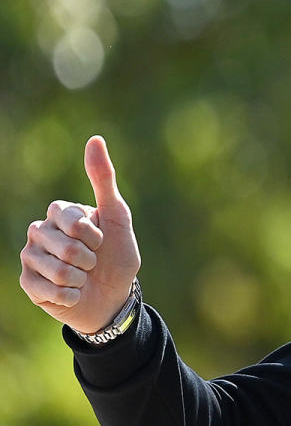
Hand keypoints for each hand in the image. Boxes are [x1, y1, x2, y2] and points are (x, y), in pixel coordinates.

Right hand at [20, 136, 140, 333]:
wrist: (114, 296)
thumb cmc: (117, 255)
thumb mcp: (117, 216)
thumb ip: (104, 179)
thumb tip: (94, 139)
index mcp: (59, 213)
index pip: (70, 219)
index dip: (93, 234)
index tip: (101, 240)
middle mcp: (40, 232)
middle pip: (64, 246)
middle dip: (89, 258)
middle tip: (92, 261)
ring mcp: (31, 258)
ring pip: (57, 269)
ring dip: (80, 278)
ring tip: (83, 277)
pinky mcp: (28, 284)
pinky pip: (47, 290)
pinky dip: (70, 295)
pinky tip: (74, 292)